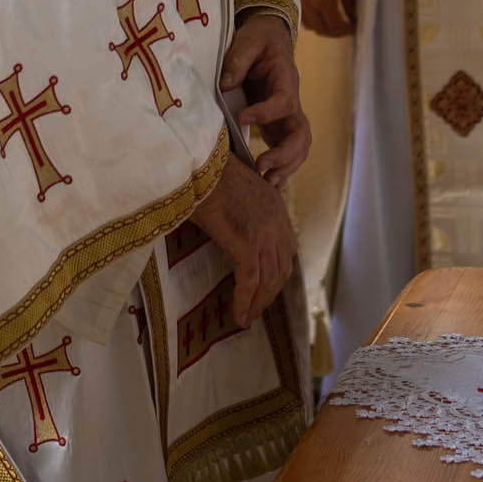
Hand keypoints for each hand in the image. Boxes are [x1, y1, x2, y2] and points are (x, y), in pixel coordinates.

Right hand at [188, 157, 298, 328]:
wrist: (195, 163)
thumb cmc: (204, 172)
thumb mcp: (233, 189)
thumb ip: (241, 208)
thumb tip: (229, 225)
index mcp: (274, 205)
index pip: (286, 249)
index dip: (278, 272)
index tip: (267, 287)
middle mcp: (275, 220)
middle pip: (281, 268)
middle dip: (270, 293)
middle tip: (256, 309)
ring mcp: (263, 232)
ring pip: (268, 279)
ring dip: (259, 303)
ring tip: (247, 318)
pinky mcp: (246, 242)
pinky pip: (249, 281)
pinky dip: (245, 302)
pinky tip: (239, 317)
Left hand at [223, 9, 309, 183]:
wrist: (272, 40)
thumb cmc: (260, 38)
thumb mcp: (248, 39)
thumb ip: (237, 59)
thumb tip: (225, 84)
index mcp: (286, 80)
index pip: (285, 101)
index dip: (267, 112)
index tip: (243, 118)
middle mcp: (292, 102)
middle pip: (301, 133)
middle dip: (285, 153)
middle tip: (261, 165)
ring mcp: (287, 117)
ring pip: (299, 148)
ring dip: (286, 167)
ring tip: (266, 183)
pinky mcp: (278, 126)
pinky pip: (287, 152)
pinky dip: (281, 170)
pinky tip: (268, 186)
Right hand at [285, 0, 355, 35]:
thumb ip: (349, 2)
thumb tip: (352, 17)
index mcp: (323, 0)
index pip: (335, 26)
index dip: (346, 30)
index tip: (353, 27)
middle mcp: (308, 3)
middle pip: (321, 29)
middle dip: (334, 32)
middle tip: (344, 27)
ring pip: (308, 24)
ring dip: (320, 27)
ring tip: (330, 21)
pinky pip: (299, 13)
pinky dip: (309, 18)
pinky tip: (317, 12)